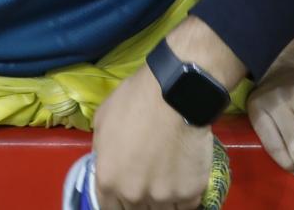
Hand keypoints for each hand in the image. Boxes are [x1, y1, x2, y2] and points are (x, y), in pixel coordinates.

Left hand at [90, 64, 214, 209]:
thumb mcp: (102, 121)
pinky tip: (185, 177)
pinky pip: (187, 204)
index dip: (118, 198)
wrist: (175, 94)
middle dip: (140, 199)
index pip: (109, 208)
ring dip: (163, 199)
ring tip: (168, 179)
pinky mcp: (190, 192)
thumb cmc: (135, 101)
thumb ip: (103, 152)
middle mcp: (133, 194)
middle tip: (149, 180)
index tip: (126, 191)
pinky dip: (185, 194)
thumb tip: (107, 163)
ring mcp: (163, 197)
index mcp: (108, 180)